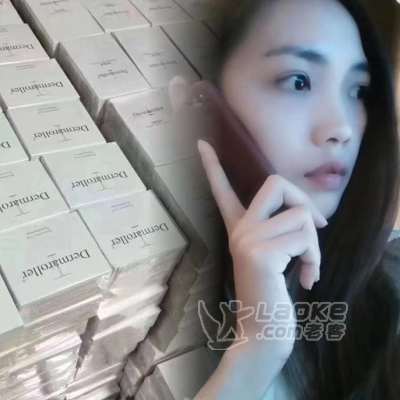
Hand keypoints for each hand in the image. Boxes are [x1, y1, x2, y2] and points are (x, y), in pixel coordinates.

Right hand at [197, 139, 326, 356]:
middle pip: (276, 183)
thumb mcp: (276, 254)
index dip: (213, 166)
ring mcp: (247, 240)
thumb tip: (313, 217)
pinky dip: (314, 258)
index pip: (222, 190)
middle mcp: (239, 230)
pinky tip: (306, 279)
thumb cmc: (271, 293)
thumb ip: (284, 230)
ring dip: (315, 244)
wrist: (263, 330)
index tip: (202, 143)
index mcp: (238, 228)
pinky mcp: (260, 254)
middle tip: (315, 226)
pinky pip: (304, 237)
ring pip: (301, 215)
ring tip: (307, 268)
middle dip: (304, 199)